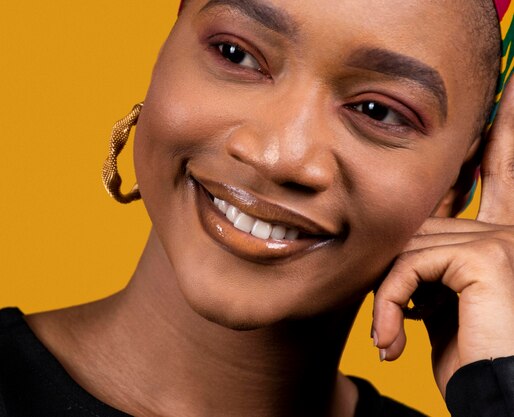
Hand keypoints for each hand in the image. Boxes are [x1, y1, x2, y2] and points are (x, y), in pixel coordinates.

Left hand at [371, 81, 513, 395]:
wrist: (490, 398)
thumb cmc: (465, 357)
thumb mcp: (439, 300)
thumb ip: (427, 260)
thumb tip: (399, 239)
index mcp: (497, 238)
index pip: (496, 176)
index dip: (501, 139)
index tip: (508, 95)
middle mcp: (505, 231)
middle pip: (418, 221)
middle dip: (394, 270)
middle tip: (390, 326)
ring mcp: (501, 240)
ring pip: (406, 244)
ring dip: (386, 297)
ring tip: (391, 338)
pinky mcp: (488, 256)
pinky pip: (408, 264)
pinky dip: (388, 304)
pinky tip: (393, 340)